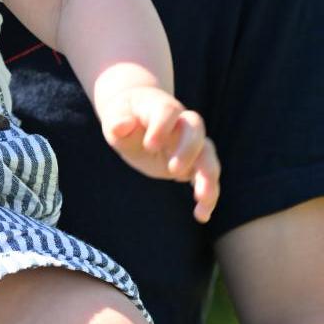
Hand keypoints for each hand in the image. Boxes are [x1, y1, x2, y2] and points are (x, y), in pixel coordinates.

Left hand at [101, 86, 219, 222]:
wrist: (138, 116)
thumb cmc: (125, 117)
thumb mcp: (115, 118)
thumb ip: (117, 121)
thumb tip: (121, 127)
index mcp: (160, 108)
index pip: (167, 111)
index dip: (162, 126)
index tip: (150, 145)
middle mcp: (181, 123)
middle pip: (195, 129)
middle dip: (189, 149)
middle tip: (173, 170)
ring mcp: (190, 143)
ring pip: (208, 155)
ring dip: (208, 176)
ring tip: (202, 199)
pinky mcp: (194, 163)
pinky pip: (207, 177)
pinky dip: (208, 195)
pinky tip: (202, 215)